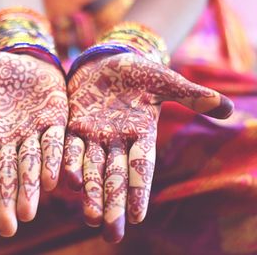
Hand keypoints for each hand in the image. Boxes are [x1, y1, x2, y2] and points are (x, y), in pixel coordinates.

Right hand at [0, 52, 67, 236]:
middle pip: (7, 172)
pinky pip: (54, 143)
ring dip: (29, 188)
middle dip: (7, 199)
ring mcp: (33, 132)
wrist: (26, 61)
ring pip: (30, 163)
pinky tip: (50, 182)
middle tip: (7, 228)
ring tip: (27, 214)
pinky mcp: (55, 122)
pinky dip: (52, 161)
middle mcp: (10, 139)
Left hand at [64, 53, 232, 241]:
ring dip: (90, 192)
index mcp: (141, 134)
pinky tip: (66, 181)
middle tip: (110, 233)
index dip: (139, 190)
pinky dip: (69, 163)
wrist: (107, 61)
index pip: (141, 168)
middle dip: (113, 203)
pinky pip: (70, 146)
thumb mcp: (165, 82)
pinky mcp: (74, 125)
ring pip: (91, 168)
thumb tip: (229, 109)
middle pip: (115, 177)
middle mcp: (117, 141)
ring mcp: (94, 135)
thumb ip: (192, 96)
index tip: (137, 217)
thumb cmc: (139, 72)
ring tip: (89, 217)